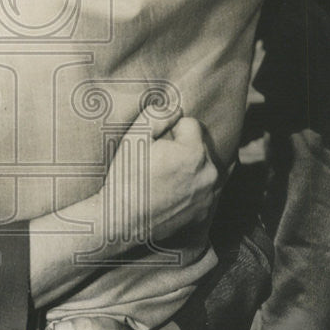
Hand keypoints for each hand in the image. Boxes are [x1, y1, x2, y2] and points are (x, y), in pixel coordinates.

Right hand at [101, 111, 218, 245]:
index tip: (155, 146)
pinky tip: (170, 193)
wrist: (120, 221)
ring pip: (203, 168)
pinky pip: (203, 189)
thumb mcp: (134, 138)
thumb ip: (158, 115)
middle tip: (157, 163)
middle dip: (183, 149)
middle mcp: (209, 173)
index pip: (190, 124)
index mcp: (194, 152)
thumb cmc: (126, 178)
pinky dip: (191, 188)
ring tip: (164, 179)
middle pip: (200, 146)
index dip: (170, 131)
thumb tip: (175, 109)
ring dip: (189, 168)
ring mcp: (209, 195)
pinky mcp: (204, 212)